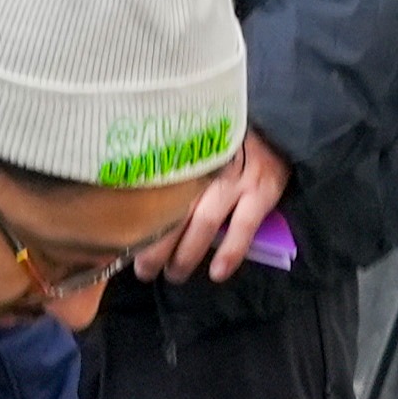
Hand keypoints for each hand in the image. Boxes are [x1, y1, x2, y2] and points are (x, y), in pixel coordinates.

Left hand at [133, 129, 292, 283]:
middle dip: (155, 246)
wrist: (276, 123)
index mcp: (185, 152)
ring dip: (186, 254)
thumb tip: (144, 208)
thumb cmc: (227, 139)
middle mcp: (207, 164)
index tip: (121, 242)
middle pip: (173, 210)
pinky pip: (243, 227)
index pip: (152, 188)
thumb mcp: (195, 143)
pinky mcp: (262, 189)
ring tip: (174, 275)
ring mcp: (236, 177)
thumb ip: (176, 168)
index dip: (135, 218)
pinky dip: (230, 252)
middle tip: (143, 271)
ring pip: (203, 222)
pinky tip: (217, 273)